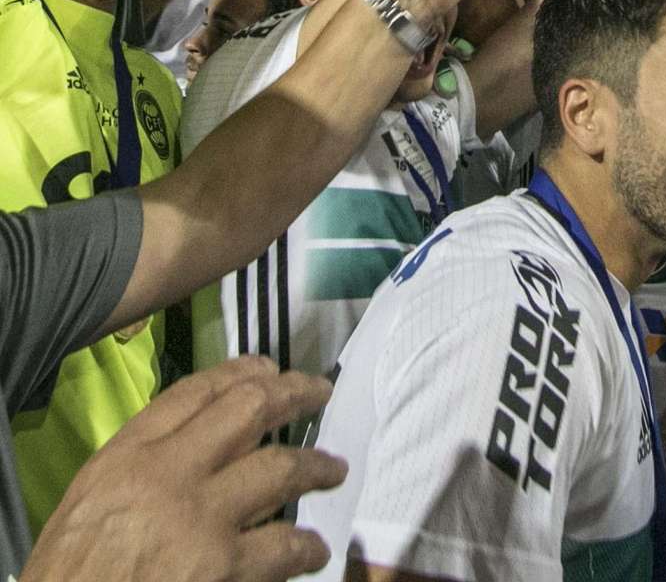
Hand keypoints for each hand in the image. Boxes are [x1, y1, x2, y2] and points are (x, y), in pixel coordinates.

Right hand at [22, 356, 344, 581]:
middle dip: (292, 394)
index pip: (194, 392)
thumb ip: (141, 463)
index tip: (267, 367)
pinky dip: (303, 546)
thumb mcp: (89, 500)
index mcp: (129, 456)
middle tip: (319, 392)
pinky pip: (280, 547)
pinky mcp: (224, 571)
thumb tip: (194, 444)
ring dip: (314, 466)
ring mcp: (202, 522)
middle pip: (248, 412)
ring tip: (333, 468)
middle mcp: (171, 476)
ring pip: (279, 470)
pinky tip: (314, 547)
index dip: (239, 371)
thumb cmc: (68, 573)